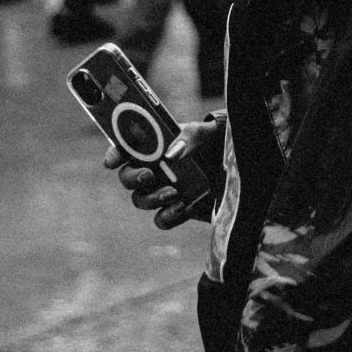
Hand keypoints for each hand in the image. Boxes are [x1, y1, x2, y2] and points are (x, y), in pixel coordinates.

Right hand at [103, 115, 223, 228]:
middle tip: (148, 175)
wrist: (239, 168)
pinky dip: (168, 216)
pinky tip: (183, 207)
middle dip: (132, 178)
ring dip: (151, 198)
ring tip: (172, 192)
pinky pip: (161, 220)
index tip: (112, 161)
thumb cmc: (216, 142)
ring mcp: (163, 190)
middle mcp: (154, 168)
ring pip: (140, 200)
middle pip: (127, 177)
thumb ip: (189, 136)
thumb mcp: (206, 132)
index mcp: (155, 145)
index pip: (125, 148)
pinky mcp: (177, 210)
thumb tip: (171, 154)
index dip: (114, 154)